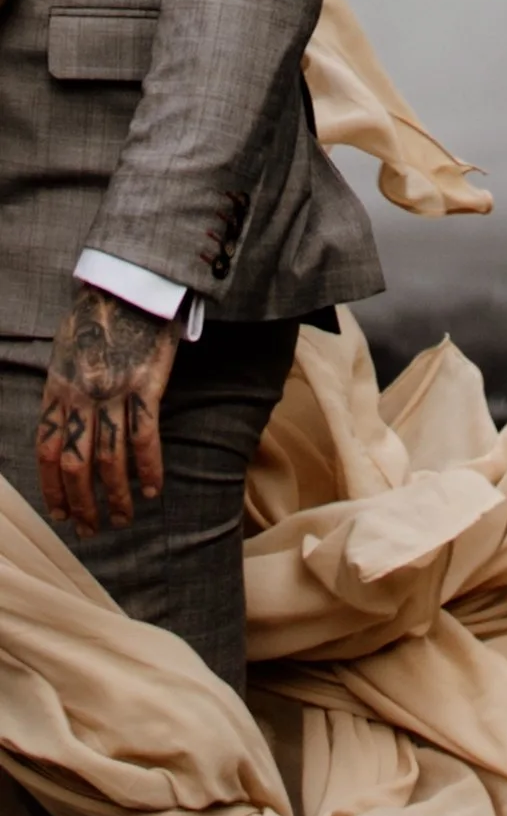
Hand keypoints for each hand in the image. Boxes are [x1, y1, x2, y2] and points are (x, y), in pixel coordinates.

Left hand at [38, 285, 178, 536]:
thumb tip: (68, 420)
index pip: (44, 449)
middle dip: (80, 503)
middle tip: (89, 531)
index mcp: (56, 389)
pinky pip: (144, 437)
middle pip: (73, 463)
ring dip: (114, 495)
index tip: (59, 513)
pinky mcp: (145, 387)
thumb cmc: (100, 315)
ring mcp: (112, 393)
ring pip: (108, 458)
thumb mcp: (67, 353)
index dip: (50, 486)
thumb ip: (66, 387)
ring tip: (123, 519)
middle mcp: (79, 397)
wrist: (129, 284)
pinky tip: (152, 490)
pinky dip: (148, 468)